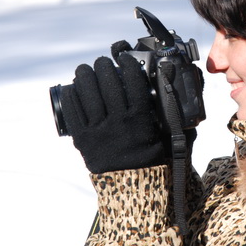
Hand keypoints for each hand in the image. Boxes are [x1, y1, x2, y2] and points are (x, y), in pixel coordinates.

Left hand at [61, 49, 164, 173]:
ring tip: (85, 69)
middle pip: (108, 82)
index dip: (128, 65)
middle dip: (104, 66)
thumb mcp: (167, 135)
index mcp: (140, 119)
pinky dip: (71, 95)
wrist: (131, 185)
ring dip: (84, 75)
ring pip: (87, 93)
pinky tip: (73, 87)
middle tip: (103, 62)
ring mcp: (98, 130)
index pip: (134, 81)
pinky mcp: (82, 139)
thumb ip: (171, 112)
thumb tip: (174, 85)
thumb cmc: (151, 158)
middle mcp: (118, 122)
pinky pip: (72, 111)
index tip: (125, 60)